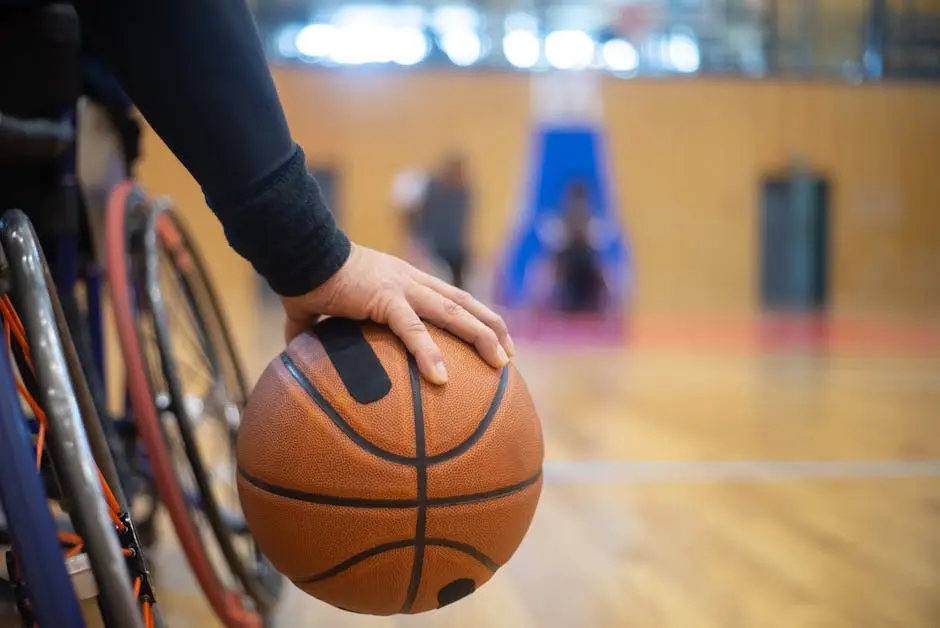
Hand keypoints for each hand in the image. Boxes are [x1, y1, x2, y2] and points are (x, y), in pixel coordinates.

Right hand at [282, 243, 513, 384]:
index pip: (448, 296)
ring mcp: (402, 287)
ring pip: (453, 311)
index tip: (491, 336)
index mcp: (402, 280)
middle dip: (491, 327)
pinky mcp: (385, 298)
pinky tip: (441, 379)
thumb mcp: (317, 306)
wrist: (297, 252)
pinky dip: (429, 353)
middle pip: (463, 302)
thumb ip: (310, 329)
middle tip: (510, 355)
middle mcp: (410, 280)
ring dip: (481, 336)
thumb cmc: (305, 276)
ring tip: (501, 363)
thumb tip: (293, 352)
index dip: (473, 315)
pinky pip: (412, 329)